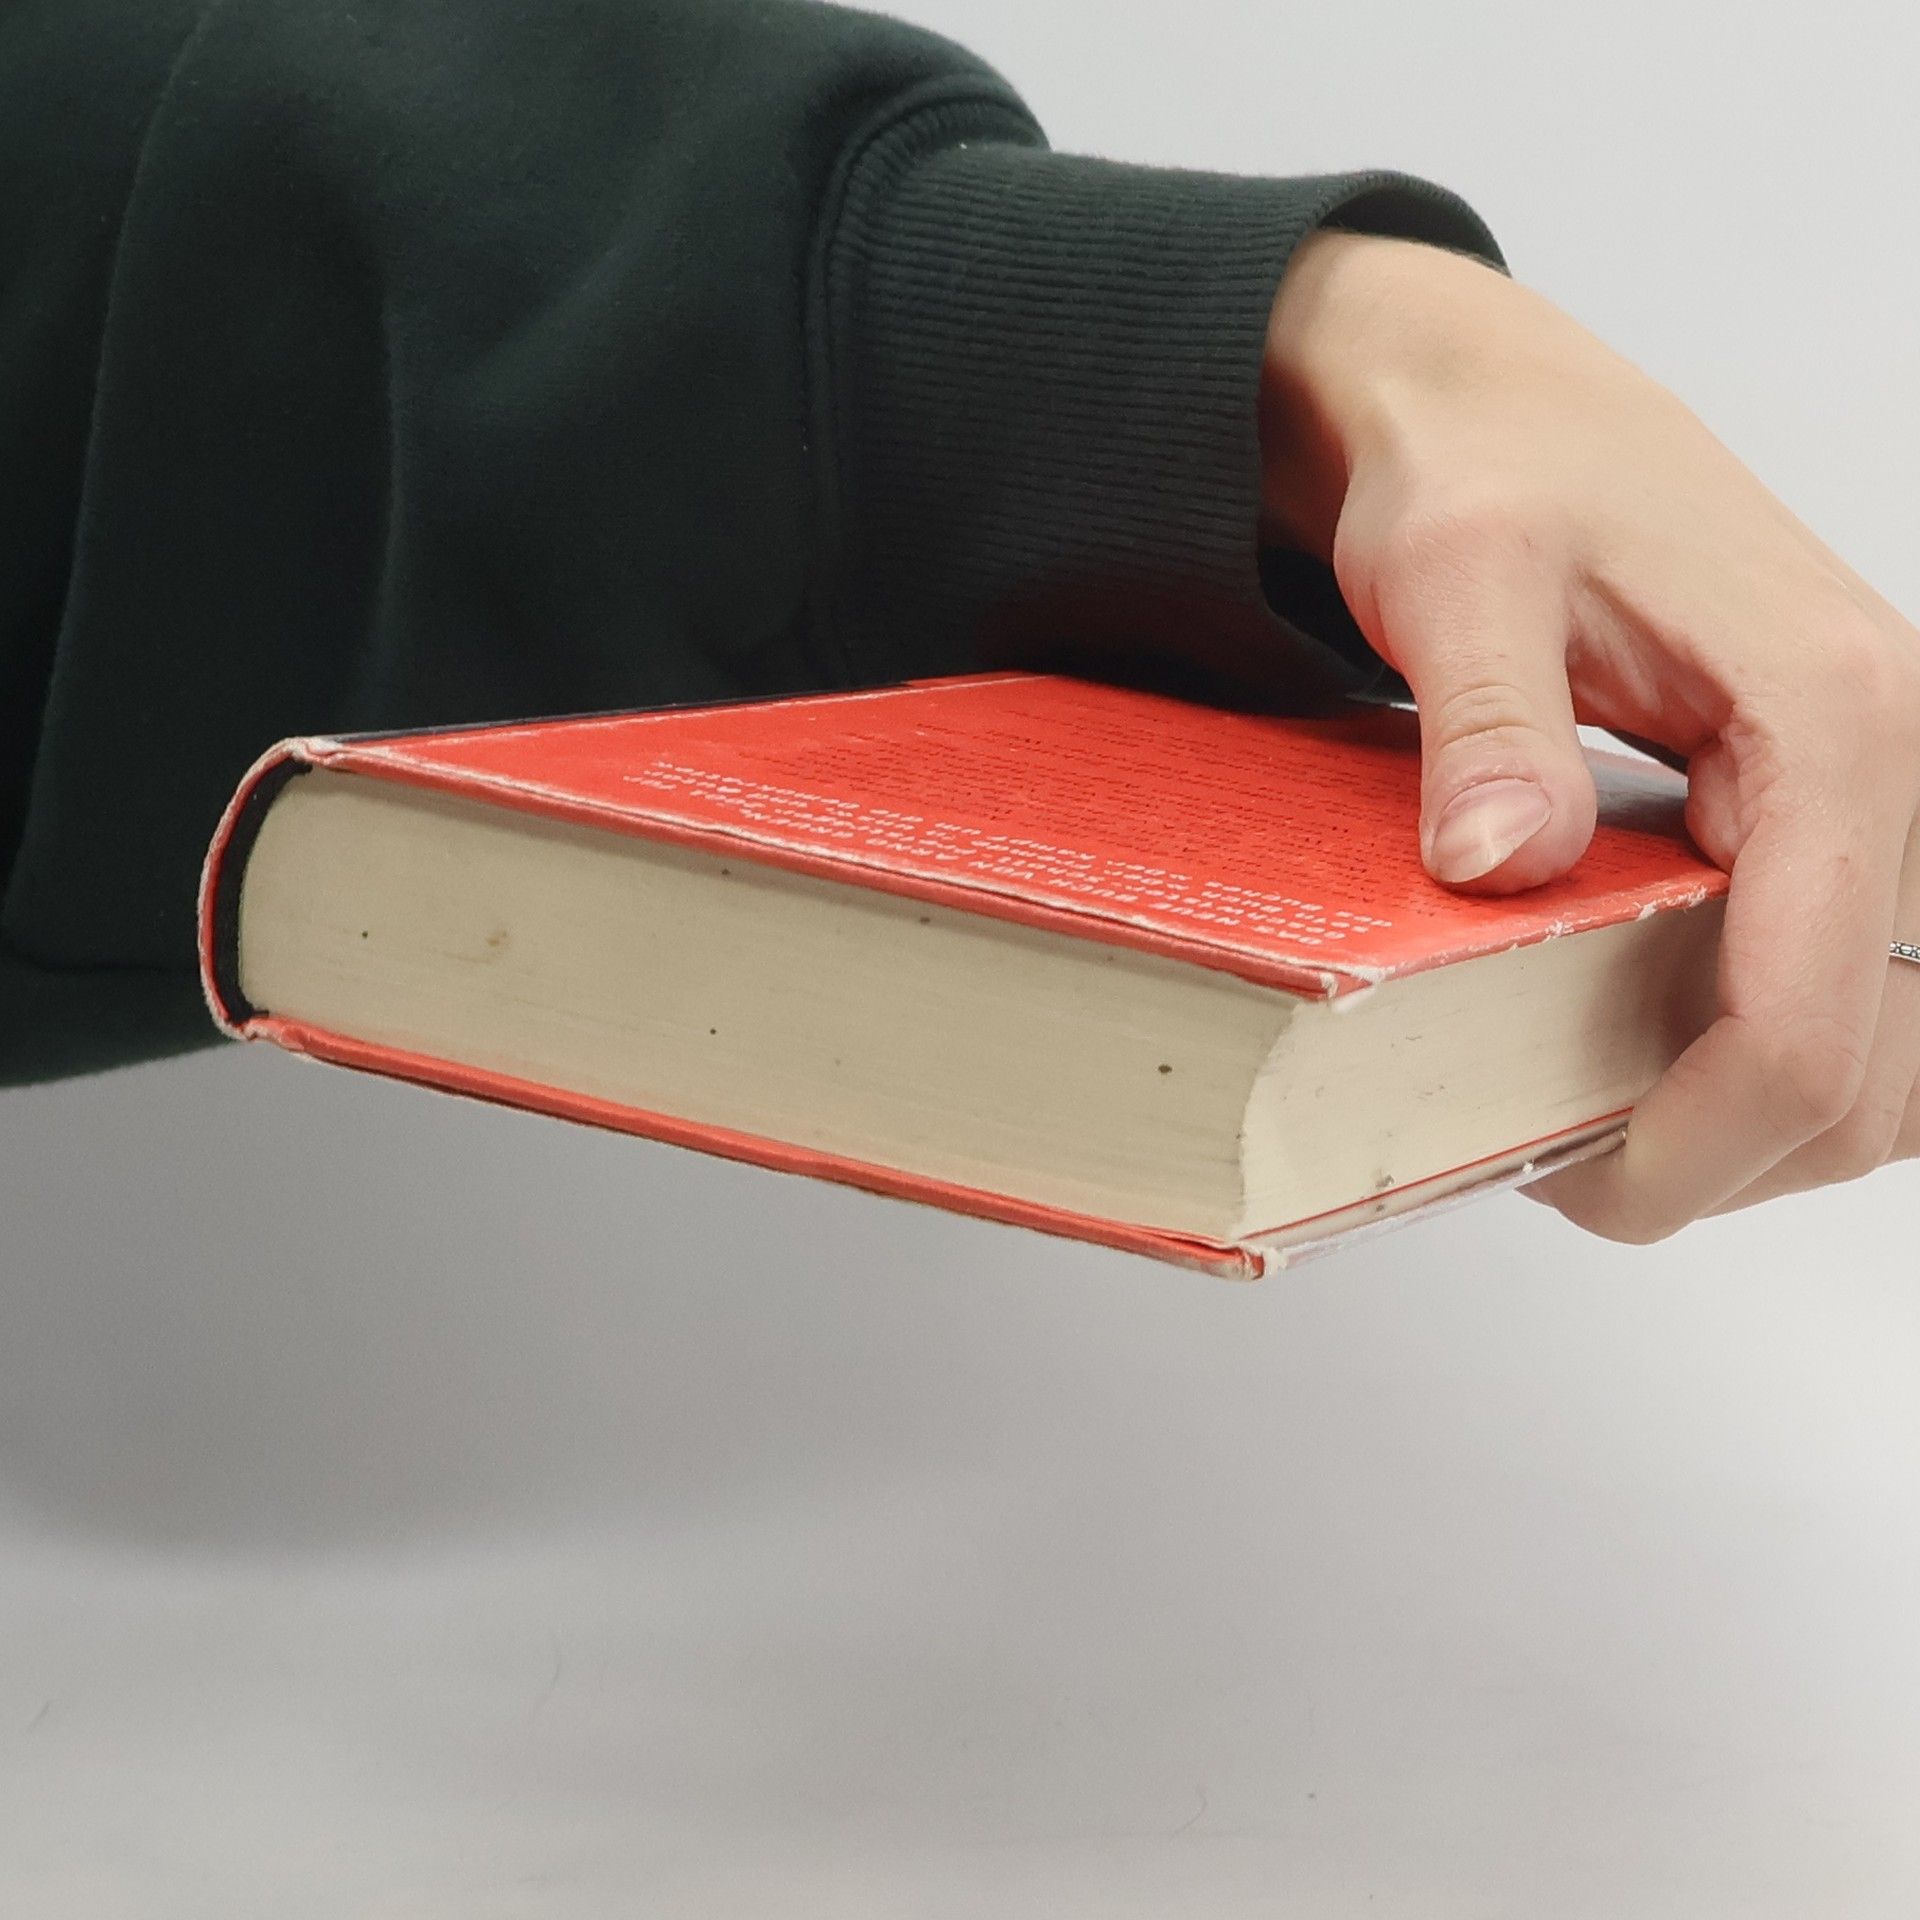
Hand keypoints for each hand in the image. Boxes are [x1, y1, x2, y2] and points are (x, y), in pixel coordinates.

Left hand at [1260, 229, 1919, 1239]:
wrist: (1498, 408)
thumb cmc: (1484, 470)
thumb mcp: (1459, 573)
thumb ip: (1491, 721)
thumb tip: (1501, 866)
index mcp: (1832, 710)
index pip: (1820, 1004)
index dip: (1710, 1132)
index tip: (1589, 1184)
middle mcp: (1887, 757)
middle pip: (1879, 1057)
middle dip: (1736, 1149)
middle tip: (1570, 1168)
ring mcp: (1867, 787)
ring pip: (1879, 1037)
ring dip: (1757, 1117)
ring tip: (1596, 1127)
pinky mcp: (1817, 806)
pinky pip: (1835, 975)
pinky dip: (1756, 1048)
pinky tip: (1634, 1050)